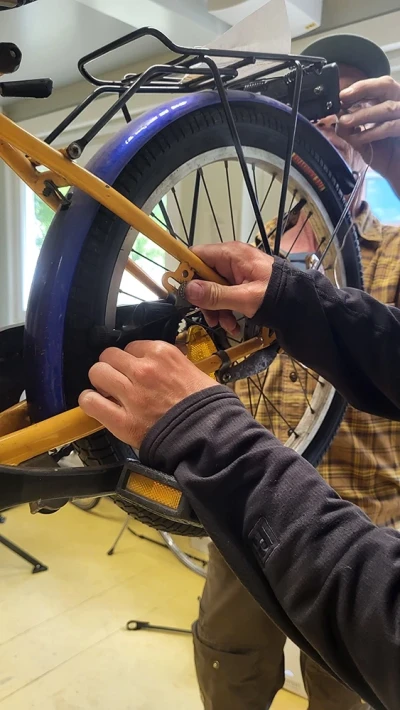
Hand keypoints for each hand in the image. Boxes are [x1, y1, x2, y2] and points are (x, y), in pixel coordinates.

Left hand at [78, 341, 216, 448]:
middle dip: (112, 366)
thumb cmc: (209, 408)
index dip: (132, 359)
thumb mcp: (196, 373)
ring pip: (97, 372)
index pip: (132, 346)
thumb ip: (174, 366)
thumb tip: (162, 369)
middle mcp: (143, 369)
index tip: (135, 369)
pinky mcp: (122, 420)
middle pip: (109, 355)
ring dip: (100, 381)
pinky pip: (90, 402)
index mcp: (162, 354)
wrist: (211, 436)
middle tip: (118, 379)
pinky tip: (97, 405)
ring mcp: (130, 394)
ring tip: (107, 391)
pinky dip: (90, 402)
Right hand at [185, 242, 273, 332]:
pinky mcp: (242, 285)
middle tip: (210, 318)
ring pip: (214, 289)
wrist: (301, 304)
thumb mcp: (245, 298)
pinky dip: (226, 311)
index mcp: (231, 254)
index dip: (186, 272)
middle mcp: (231, 260)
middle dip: (205, 300)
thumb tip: (188, 290)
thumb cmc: (277, 296)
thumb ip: (216, 295)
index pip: (196, 255)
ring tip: (226, 326)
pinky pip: (226, 296)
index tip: (182, 293)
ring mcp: (237, 273)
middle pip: (203, 276)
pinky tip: (233, 326)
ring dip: (216, 310)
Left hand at [338, 76, 399, 195]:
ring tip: (345, 121)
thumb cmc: (386, 156)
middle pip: (386, 85)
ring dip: (363, 114)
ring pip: (387, 107)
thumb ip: (351, 128)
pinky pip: (391, 126)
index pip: (377, 87)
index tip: (341, 95)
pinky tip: (359, 138)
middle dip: (363, 89)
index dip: (359, 88)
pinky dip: (373, 132)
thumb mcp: (363, 141)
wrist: (399, 173)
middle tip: (343, 97)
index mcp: (390, 103)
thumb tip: (337, 117)